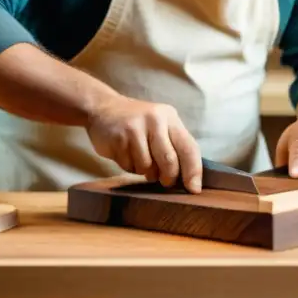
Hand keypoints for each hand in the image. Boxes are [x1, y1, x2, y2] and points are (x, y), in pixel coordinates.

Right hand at [85, 95, 202, 191]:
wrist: (103, 108)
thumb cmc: (139, 122)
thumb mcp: (161, 125)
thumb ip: (174, 146)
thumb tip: (189, 179)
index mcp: (170, 117)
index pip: (189, 147)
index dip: (193, 171)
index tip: (194, 189)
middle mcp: (155, 120)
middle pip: (169, 161)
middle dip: (168, 177)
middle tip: (164, 180)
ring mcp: (135, 129)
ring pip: (147, 167)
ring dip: (145, 172)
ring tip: (140, 159)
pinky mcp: (118, 139)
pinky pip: (129, 166)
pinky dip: (130, 167)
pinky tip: (126, 154)